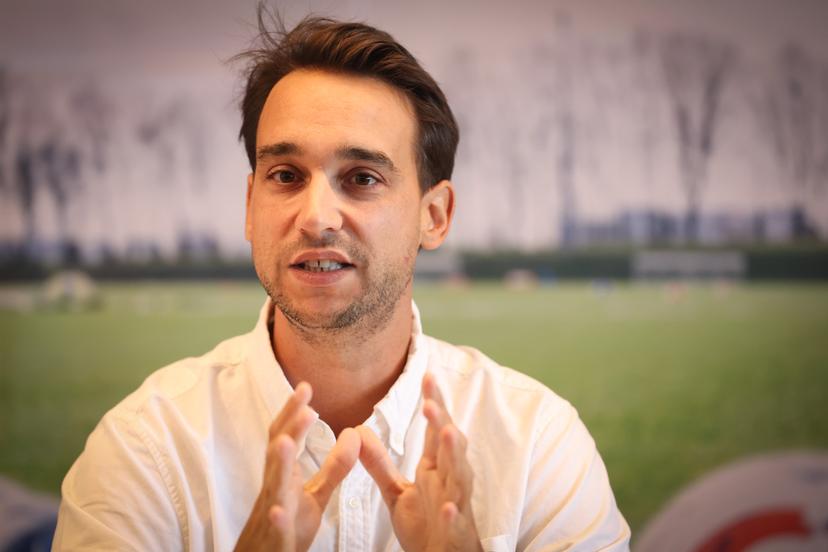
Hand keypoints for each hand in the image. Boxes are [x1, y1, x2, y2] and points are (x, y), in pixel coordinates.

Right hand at [235, 383, 359, 551]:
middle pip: (277, 451)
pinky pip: (275, 525)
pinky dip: (277, 516)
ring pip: (273, 484)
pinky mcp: (277, 536)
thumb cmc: (287, 524)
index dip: (293, 412)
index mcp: (283, 474)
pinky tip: (279, 510)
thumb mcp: (316, 494)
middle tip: (305, 403)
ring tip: (286, 441)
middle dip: (289, 427)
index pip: (286, 436)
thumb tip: (353, 434)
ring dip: (278, 463)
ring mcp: (272, 510)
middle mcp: (274, 487)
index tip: (305, 386)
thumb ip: (334, 467)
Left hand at [358, 373, 482, 551]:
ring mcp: (457, 505)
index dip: (435, 405)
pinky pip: (455, 522)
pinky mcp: (456, 533)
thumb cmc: (428, 525)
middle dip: (443, 423)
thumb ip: (380, 464)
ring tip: (449, 433)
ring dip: (456, 456)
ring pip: (460, 477)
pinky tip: (448, 506)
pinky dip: (453, 513)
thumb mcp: (398, 492)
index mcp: (437, 469)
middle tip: (431, 401)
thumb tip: (358, 432)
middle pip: (451, 447)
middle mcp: (450, 482)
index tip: (427, 376)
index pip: (437, 431)